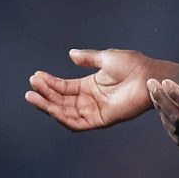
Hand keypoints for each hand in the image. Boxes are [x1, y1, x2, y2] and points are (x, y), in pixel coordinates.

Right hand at [26, 49, 153, 130]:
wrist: (147, 76)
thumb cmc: (132, 66)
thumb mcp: (106, 58)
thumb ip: (88, 58)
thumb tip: (70, 54)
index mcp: (90, 85)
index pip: (64, 87)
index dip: (49, 83)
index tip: (35, 76)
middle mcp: (90, 99)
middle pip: (61, 100)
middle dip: (45, 95)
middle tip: (30, 88)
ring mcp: (95, 110)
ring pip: (66, 112)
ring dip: (49, 106)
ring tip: (34, 97)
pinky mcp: (102, 120)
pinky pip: (78, 123)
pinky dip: (64, 118)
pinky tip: (52, 108)